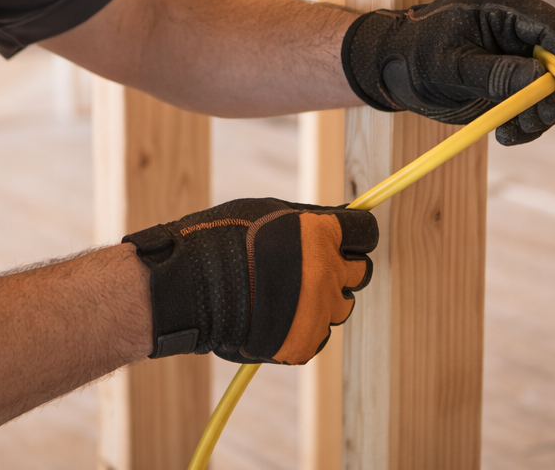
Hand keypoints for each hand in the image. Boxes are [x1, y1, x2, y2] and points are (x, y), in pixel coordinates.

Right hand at [124, 198, 375, 364]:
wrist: (187, 288)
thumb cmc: (221, 240)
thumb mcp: (269, 211)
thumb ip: (310, 219)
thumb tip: (340, 221)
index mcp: (323, 235)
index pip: (367, 233)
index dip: (355, 236)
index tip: (345, 239)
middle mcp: (328, 273)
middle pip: (360, 272)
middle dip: (342, 267)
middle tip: (311, 267)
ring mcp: (317, 312)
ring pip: (341, 306)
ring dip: (324, 298)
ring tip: (286, 293)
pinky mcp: (304, 343)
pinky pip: (318, 334)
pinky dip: (303, 326)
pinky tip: (274, 315)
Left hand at [339, 0, 554, 145]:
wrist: (389, 68)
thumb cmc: (411, 55)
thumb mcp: (449, 67)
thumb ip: (494, 73)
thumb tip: (543, 79)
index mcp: (502, 6)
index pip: (554, 27)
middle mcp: (516, 27)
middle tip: (537, 123)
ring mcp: (516, 52)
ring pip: (552, 86)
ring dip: (540, 115)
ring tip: (510, 133)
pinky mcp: (511, 76)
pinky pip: (534, 101)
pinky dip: (528, 120)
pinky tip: (506, 134)